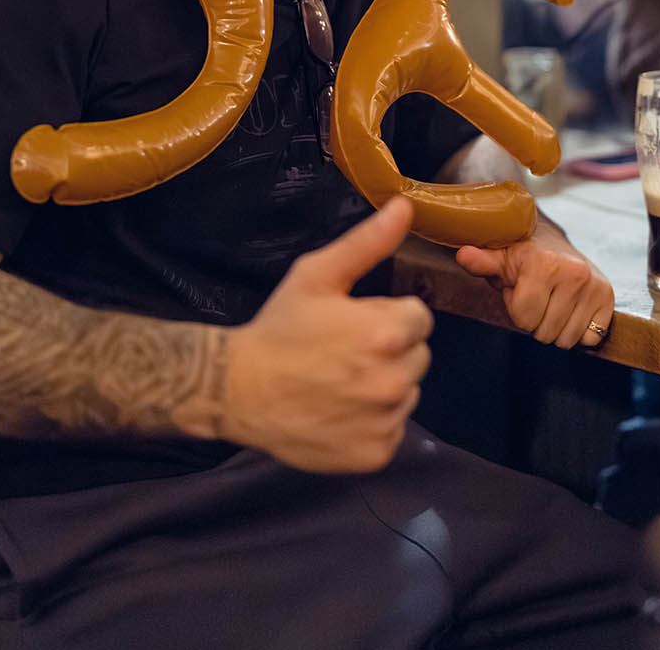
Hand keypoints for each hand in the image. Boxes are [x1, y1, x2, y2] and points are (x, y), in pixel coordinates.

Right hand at [222, 197, 432, 472]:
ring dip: (385, 384)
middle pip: (419, 355)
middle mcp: (393, 381)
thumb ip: (368, 242)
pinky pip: (393, 429)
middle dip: (392, 348)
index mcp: (386, 333)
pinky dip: (374, 422)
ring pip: (408, 392)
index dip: (389, 314)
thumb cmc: (279, 327)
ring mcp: (385, 422)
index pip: (420, 317)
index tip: (356, 320)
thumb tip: (405, 206)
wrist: (238, 390)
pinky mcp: (375, 454)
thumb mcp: (317, 275)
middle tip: (347, 349)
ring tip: (341, 379)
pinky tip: (341, 409)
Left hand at [454, 215, 613, 348]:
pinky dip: (578, 331)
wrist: (549, 240)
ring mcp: (594, 286)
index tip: (518, 291)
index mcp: (544, 265)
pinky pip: (590, 338)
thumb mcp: (499, 257)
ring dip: (555, 328)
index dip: (516, 311)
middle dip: (535, 321)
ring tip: (551, 302)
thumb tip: (463, 255)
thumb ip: (482, 261)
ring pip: (568, 340)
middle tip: (536, 297)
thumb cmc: (520, 254)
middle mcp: (574, 274)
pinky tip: (570, 310)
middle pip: (546, 333)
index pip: (525, 319)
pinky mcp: (608, 296)